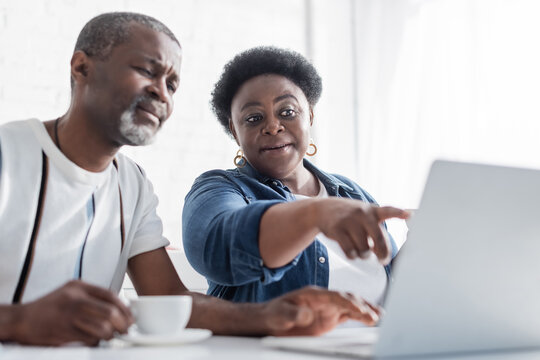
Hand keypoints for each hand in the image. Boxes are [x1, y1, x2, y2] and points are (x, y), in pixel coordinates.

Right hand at [13, 280, 133, 345]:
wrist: (22, 319)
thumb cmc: (49, 307)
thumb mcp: (70, 292)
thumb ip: (92, 297)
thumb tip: (119, 308)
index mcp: (78, 286)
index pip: (110, 295)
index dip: (124, 308)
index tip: (130, 317)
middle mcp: (75, 298)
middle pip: (110, 312)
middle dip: (122, 323)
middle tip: (124, 329)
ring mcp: (69, 315)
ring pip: (102, 327)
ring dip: (110, 335)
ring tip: (109, 336)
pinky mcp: (64, 332)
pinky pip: (89, 339)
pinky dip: (96, 342)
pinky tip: (94, 340)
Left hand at [261, 286, 379, 335]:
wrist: (271, 319)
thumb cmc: (274, 313)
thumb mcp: (281, 313)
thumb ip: (294, 313)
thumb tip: (307, 314)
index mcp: (313, 294)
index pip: (334, 295)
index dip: (347, 302)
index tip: (358, 308)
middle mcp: (324, 298)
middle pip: (346, 299)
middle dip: (361, 306)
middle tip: (373, 316)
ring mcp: (328, 307)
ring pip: (351, 306)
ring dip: (365, 310)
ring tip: (379, 317)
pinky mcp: (330, 317)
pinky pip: (349, 315)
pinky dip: (361, 316)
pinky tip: (373, 319)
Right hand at [315, 198, 408, 263]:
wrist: (322, 210)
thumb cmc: (350, 217)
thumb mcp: (364, 216)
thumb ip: (375, 232)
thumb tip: (381, 255)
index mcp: (372, 210)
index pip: (388, 210)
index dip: (399, 212)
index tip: (410, 215)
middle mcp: (362, 213)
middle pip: (379, 239)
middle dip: (383, 254)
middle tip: (383, 261)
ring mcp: (349, 221)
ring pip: (363, 249)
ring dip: (363, 254)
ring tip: (359, 248)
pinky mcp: (336, 229)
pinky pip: (350, 252)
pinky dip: (352, 255)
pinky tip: (350, 250)